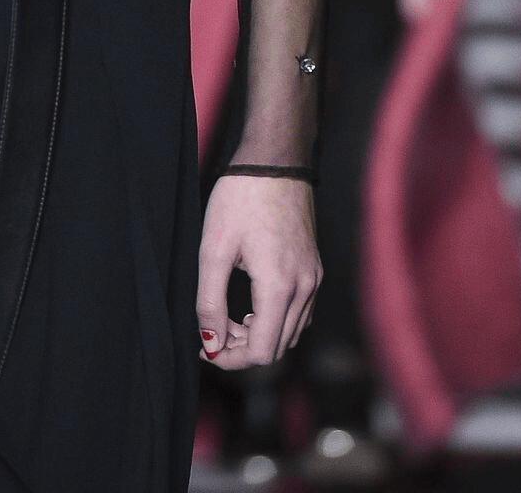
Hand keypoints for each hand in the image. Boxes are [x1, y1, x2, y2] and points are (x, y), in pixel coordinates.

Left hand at [195, 174, 321, 368]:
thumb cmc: (240, 198)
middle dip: (243, 349)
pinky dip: (276, 320)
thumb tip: (211, 345)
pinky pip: (300, 313)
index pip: (263, 352)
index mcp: (279, 286)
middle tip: (212, 332)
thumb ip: (210, 302)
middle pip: (278, 347)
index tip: (206, 348)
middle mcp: (305, 288)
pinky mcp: (314, 268)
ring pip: (290, 332)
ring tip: (229, 318)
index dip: (232, 359)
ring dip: (260, 336)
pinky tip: (253, 305)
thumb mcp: (213, 249)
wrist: (274, 161)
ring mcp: (314, 278)